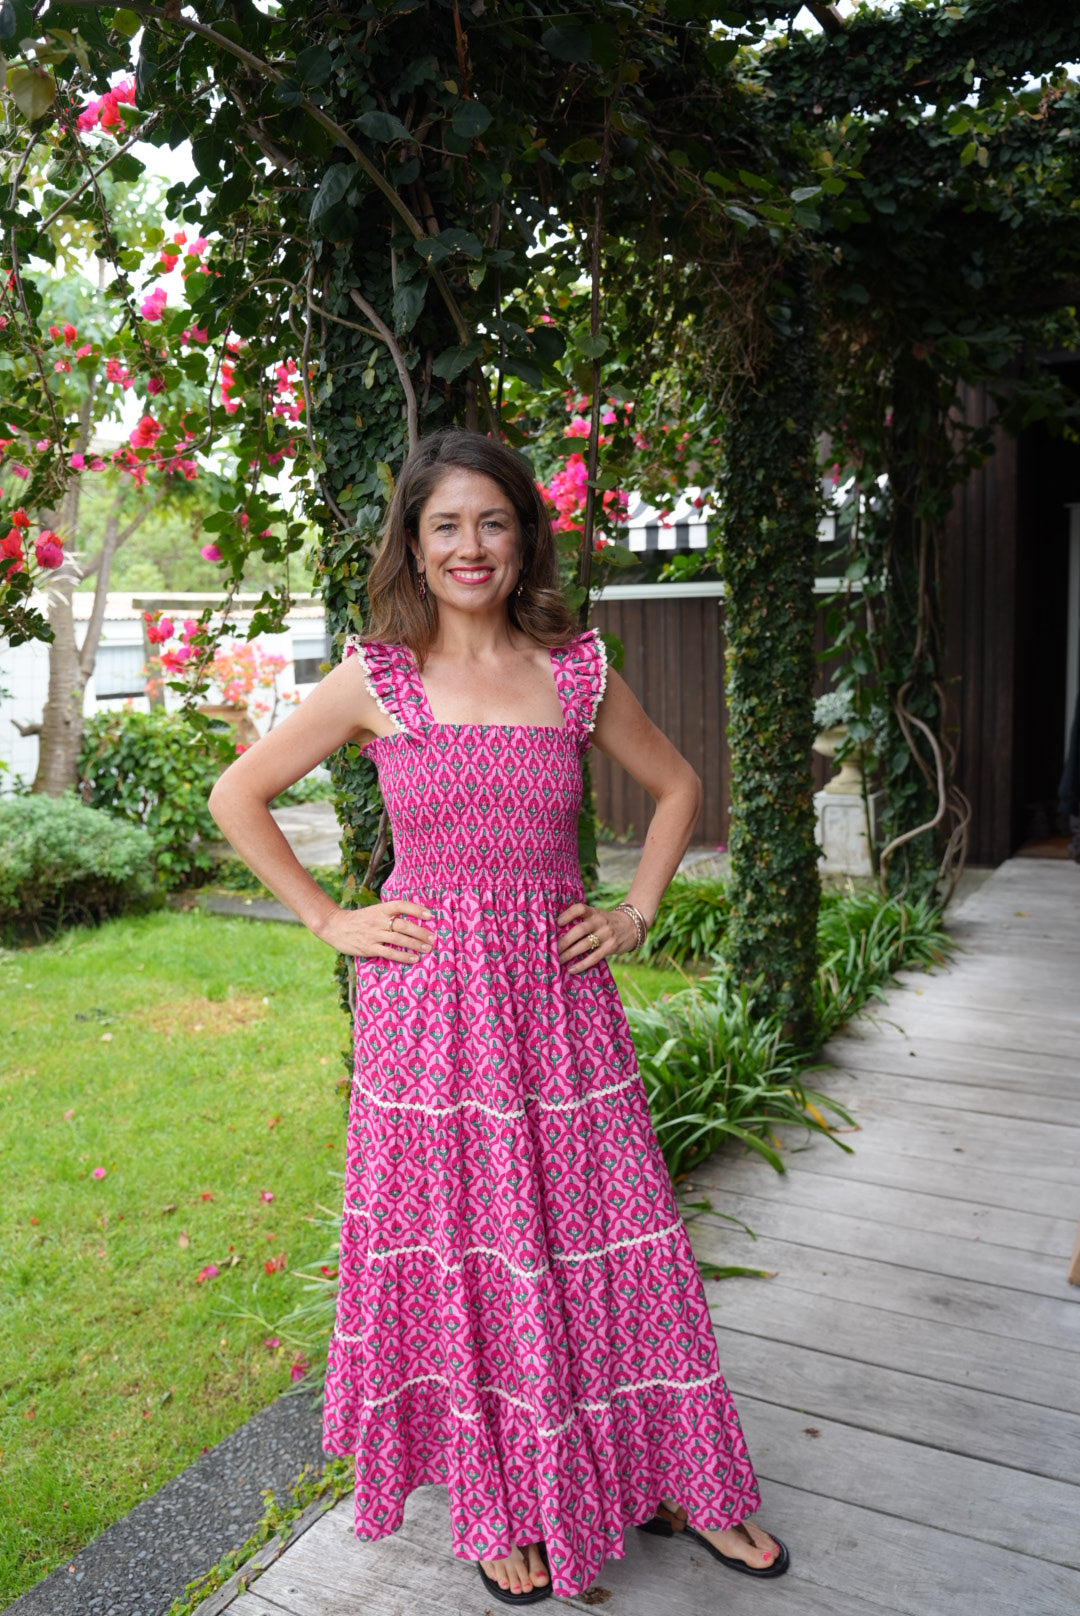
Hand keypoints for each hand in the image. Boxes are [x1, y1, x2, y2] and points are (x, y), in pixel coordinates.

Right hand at [315, 900, 436, 960]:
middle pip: (403, 924)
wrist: (335, 926)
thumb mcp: (374, 911)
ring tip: (428, 949)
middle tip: (433, 938)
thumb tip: (413, 920)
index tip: (430, 915)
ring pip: (398, 939)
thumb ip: (390, 915)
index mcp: (380, 909)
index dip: (416, 909)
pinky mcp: (369, 948)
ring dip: (415, 944)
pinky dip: (403, 956)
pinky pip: (389, 953)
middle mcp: (378, 920)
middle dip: (420, 931)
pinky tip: (414, 958)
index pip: (401, 905)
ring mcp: (373, 934)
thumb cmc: (359, 919)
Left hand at [555, 902, 638, 973]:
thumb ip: (582, 921)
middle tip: (552, 949)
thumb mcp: (597, 916)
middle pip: (580, 930)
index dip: (568, 914)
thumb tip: (557, 934)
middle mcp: (600, 922)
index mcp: (594, 912)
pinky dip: (581, 964)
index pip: (580, 908)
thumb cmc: (606, 923)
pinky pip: (594, 957)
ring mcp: (607, 934)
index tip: (558, 922)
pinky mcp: (611, 947)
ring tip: (558, 960)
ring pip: (585, 944)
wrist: (632, 926)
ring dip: (569, 954)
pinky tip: (571, 969)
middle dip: (564, 941)